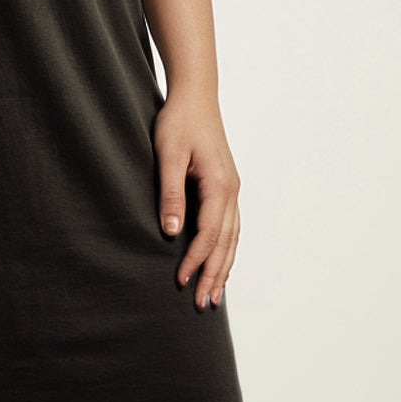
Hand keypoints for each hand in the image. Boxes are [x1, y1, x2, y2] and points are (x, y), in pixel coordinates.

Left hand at [153, 88, 240, 310]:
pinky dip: (226, 249)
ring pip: (232, 238)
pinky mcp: (226, 186)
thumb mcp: (168, 154)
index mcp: (219, 185)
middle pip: (226, 243)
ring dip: (223, 267)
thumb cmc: (178, 121)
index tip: (181, 282)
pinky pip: (230, 226)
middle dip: (215, 274)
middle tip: (204, 305)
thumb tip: (171, 232)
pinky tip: (220, 262)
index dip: (195, 260)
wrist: (195, 96)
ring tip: (215, 295)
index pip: (208, 234)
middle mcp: (231, 191)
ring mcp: (232, 189)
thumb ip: (170, 193)